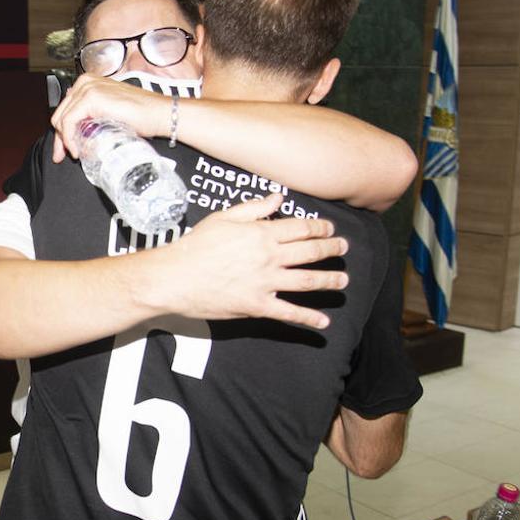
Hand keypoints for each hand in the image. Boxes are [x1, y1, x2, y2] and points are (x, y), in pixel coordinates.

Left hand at [50, 75, 168, 162]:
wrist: (157, 113)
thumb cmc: (141, 115)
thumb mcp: (110, 113)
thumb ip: (95, 116)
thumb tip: (81, 131)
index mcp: (88, 83)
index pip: (66, 108)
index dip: (62, 131)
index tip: (64, 149)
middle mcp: (84, 82)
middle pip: (60, 113)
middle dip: (59, 138)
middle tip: (63, 155)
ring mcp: (86, 88)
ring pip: (61, 118)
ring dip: (64, 140)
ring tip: (74, 153)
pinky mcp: (89, 98)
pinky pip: (68, 122)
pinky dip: (68, 138)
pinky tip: (76, 149)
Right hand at [158, 194, 348, 328]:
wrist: (175, 278)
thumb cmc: (196, 246)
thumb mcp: (224, 218)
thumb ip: (254, 208)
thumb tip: (279, 198)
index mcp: (261, 234)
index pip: (301, 229)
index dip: (320, 228)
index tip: (330, 229)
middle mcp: (269, 258)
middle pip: (310, 253)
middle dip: (331, 250)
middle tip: (343, 249)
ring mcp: (265, 283)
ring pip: (307, 281)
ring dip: (329, 281)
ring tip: (343, 281)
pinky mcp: (258, 306)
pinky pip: (289, 312)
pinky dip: (309, 318)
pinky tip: (324, 321)